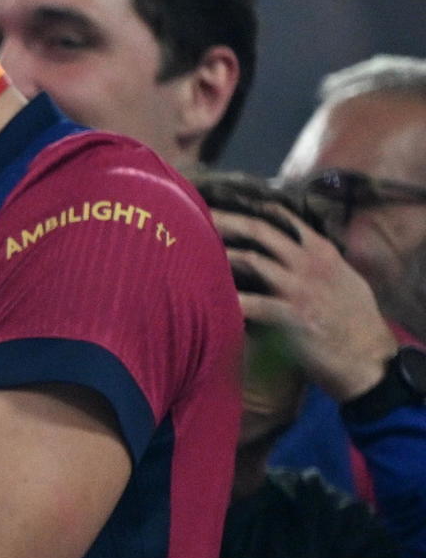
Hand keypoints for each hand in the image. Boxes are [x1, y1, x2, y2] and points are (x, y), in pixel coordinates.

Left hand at [215, 206, 397, 402]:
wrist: (367, 356)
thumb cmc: (353, 320)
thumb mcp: (343, 278)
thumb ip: (318, 261)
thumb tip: (293, 249)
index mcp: (320, 250)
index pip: (282, 218)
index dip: (249, 208)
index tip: (222, 201)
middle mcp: (309, 262)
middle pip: (259, 230)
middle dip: (226, 220)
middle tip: (196, 214)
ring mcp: (300, 287)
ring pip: (252, 259)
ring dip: (220, 254)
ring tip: (190, 250)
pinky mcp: (292, 316)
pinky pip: (253, 304)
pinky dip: (230, 300)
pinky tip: (204, 299)